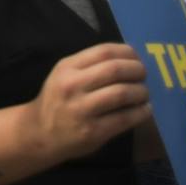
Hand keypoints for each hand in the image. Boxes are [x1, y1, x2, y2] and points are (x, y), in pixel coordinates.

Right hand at [23, 43, 150, 160]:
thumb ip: (89, 65)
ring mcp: (83, 109)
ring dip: (141, 92)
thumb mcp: (64, 75)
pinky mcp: (93, 131)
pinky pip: (124, 118)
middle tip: (144, 75)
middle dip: (137, 70)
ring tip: (144, 94)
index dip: (126, 52)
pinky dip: (141, 112)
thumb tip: (128, 58)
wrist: (40, 133)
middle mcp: (73, 85)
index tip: (136, 58)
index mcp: (67, 67)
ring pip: (122, 93)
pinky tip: (145, 110)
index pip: (103, 51)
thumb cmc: (57, 100)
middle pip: (114, 70)